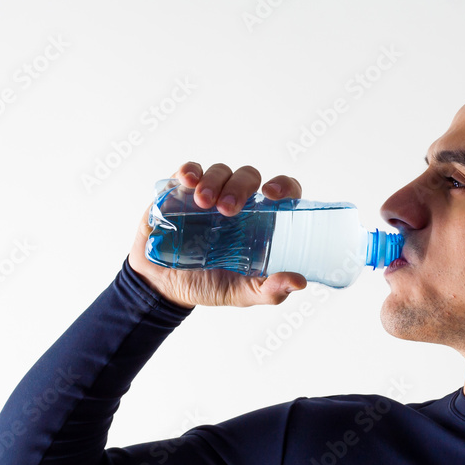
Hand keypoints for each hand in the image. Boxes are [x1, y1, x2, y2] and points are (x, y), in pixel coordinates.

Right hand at [127, 162, 306, 307]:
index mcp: (260, 222)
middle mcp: (239, 203)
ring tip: (203, 203)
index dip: (283, 186)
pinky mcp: (181, 192)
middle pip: (249, 177)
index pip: (282, 192)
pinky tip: (188, 182)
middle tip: (227, 210)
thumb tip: (299, 282)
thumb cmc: (210, 286)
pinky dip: (189, 171)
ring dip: (214, 181)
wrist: (165, 287)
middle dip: (240, 187)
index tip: (272, 194)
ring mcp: (210, 194)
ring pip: (221, 171)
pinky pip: (189, 172)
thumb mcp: (243, 294)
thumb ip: (272, 290)